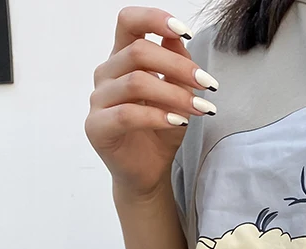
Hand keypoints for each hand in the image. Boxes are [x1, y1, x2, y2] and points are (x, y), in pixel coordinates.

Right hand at [85, 7, 219, 198]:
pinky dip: (157, 116)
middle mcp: (107, 74)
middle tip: (208, 84)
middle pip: (137, 52)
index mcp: (122, 59)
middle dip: (178, 66)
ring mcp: (99, 100)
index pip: (128, 22)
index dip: (154, 19)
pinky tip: (179, 122)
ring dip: (174, 94)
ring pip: (135, 82)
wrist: (149, 173)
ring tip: (201, 109)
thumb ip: (177, 68)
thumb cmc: (161, 132)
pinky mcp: (97, 127)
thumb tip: (178, 38)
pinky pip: (126, 114)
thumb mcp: (178, 96)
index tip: (185, 31)